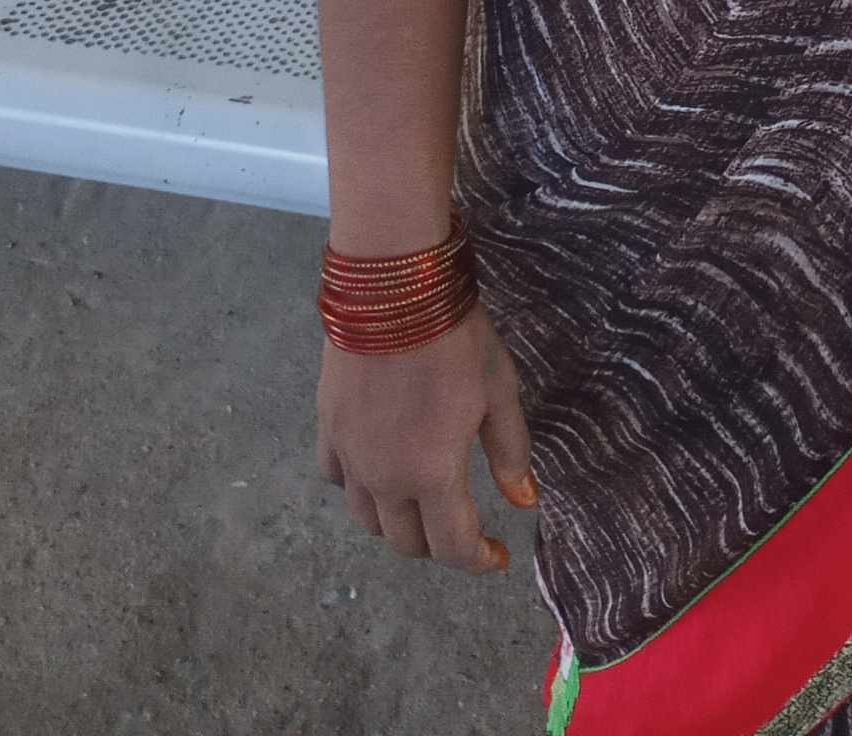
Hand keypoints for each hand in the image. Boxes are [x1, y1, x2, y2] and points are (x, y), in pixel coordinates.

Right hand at [316, 303, 534, 575]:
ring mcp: (350, 456)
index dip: (479, 560)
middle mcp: (385, 479)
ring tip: (421, 504)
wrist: (393, 290)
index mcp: (433, 475)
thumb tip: (524, 503)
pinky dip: (360, 489)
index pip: (453, 547)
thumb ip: (511, 453)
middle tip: (462, 524)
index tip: (498, 554)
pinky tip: (377, 469)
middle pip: (407, 542)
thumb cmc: (455, 338)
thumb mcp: (499, 392)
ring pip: (368, 520)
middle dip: (439, 545)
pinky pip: (338, 480)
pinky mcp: (327, 428)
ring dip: (398, 525)